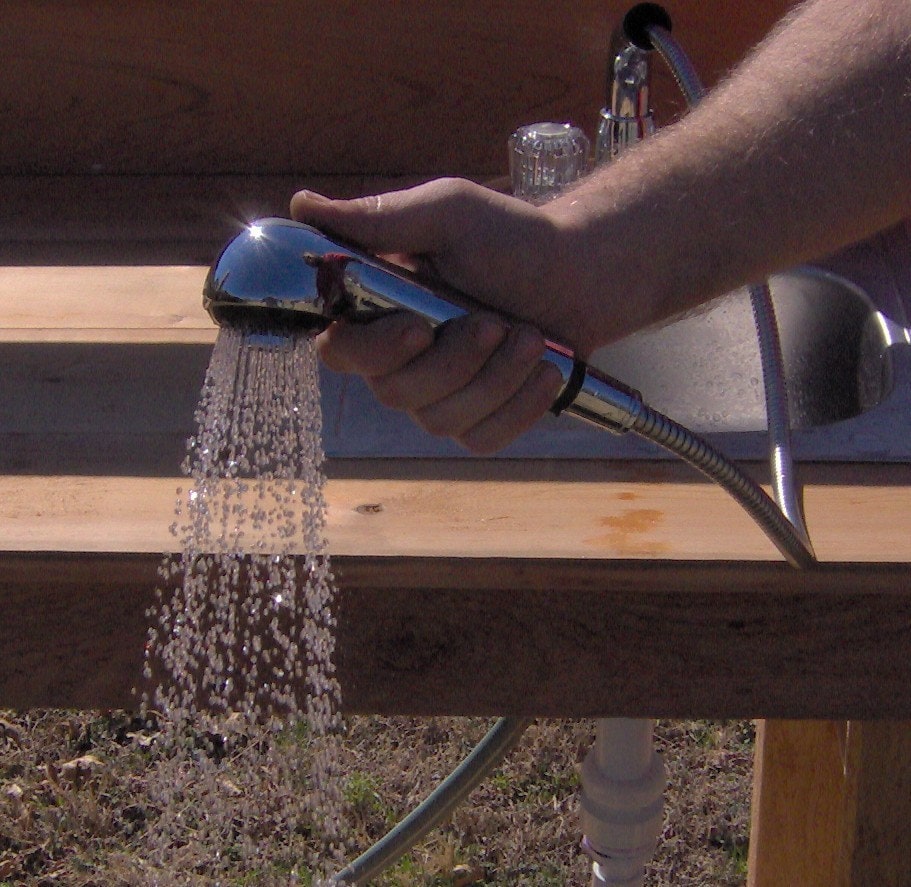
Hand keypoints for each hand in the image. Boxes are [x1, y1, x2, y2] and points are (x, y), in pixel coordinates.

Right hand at [290, 178, 567, 452]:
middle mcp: (401, 363)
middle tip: (498, 322)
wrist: (578, 274)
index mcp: (382, 311)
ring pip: (442, 419)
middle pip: (396, 393)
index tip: (418, 328)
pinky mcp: (479, 423)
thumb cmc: (510, 239)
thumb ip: (379, 218)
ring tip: (533, 335)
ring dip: (496, 378)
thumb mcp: (448, 213)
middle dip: (455, 361)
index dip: (373, 350)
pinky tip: (544, 372)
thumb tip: (302, 206)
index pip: (341, 351)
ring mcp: (440, 399)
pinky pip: (482, 439)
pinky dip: (518, 407)